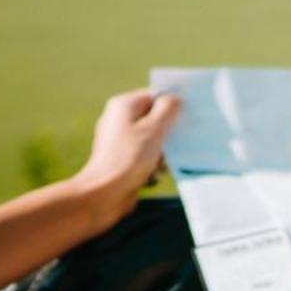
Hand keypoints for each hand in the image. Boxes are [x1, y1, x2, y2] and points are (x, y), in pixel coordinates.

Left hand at [69, 89, 179, 232]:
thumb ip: (168, 110)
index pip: (154, 95)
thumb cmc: (130, 157)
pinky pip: (143, 156)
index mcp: (123, 106)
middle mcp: (118, 120)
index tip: (187, 116)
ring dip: (161, 153)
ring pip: (151, 139)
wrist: (104, 194)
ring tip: (159, 165)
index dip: (171, 104)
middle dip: (167, 132)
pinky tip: (151, 176)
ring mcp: (118, 141)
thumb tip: (174, 99)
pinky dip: (150, 164)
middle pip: (153, 118)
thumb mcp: (155, 129)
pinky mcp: (120, 160)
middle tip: (178, 142)